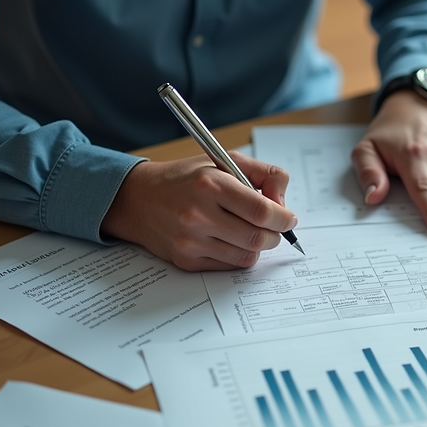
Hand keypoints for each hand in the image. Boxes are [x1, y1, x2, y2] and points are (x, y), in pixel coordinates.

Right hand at [100, 152, 297, 270]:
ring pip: (246, 255)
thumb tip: (283, 204)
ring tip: (252, 231)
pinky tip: (231, 240)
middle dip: (275, 235)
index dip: (283, 218)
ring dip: (258, 246)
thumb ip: (263, 174)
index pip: (261, 210)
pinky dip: (239, 255)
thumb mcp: (223, 161)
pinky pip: (229, 265)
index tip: (288, 218)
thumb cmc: (185, 179)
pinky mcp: (187, 261)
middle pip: (257, 237)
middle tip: (275, 228)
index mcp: (210, 184)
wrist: (137, 199)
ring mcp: (191, 241)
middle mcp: (198, 214)